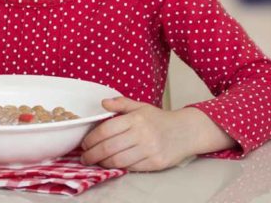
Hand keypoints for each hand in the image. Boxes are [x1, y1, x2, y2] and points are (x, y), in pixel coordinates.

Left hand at [79, 97, 197, 171]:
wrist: (186, 131)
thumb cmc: (159, 119)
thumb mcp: (141, 107)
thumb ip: (121, 103)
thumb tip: (103, 102)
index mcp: (136, 118)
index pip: (106, 130)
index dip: (91, 139)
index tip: (84, 144)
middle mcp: (142, 134)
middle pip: (109, 148)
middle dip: (92, 155)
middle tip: (85, 157)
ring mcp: (149, 150)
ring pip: (118, 160)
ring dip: (103, 163)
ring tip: (96, 162)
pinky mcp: (155, 163)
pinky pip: (131, 168)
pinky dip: (119, 167)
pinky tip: (113, 164)